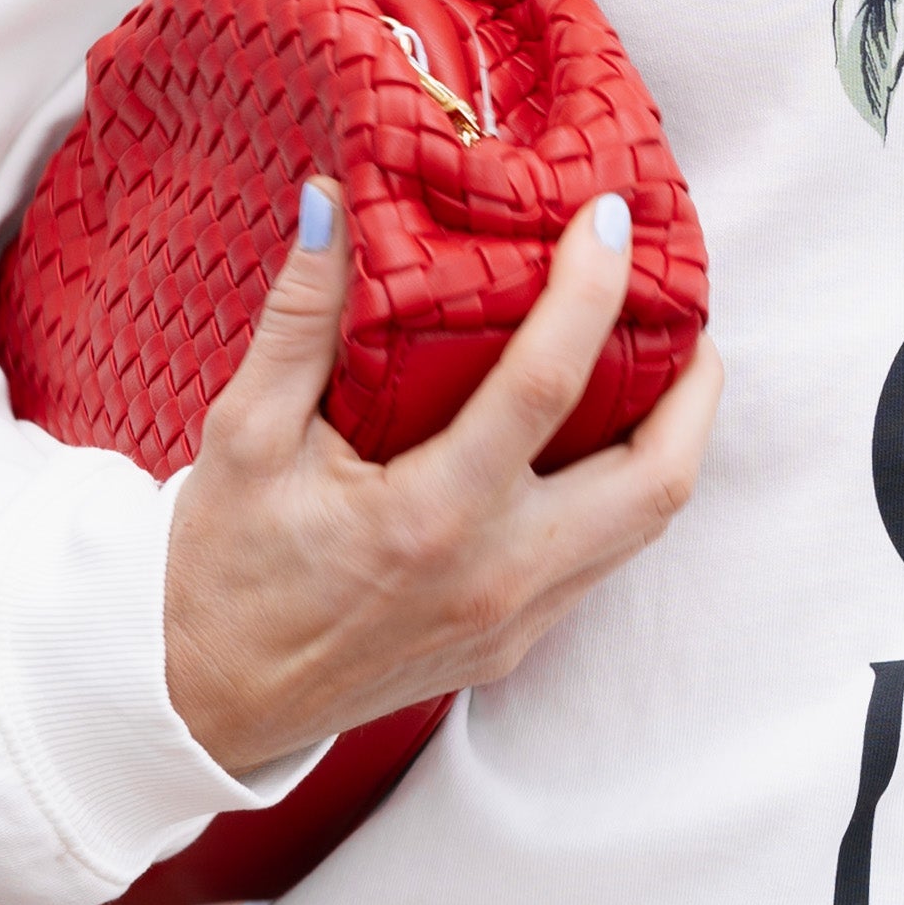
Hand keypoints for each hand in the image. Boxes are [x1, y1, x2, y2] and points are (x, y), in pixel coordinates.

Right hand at [161, 182, 722, 773]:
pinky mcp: (517, 644)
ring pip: (646, 522)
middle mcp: (496, 575)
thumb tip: (329, 202)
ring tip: (663, 356)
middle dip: (695, 381)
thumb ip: (298, 318)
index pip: (546, 386)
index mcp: (429, 519)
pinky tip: (603, 431)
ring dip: (674, 435)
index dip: (591, 291)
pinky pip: (606, 556)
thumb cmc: (221, 567)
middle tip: (684, 301)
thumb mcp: (241, 434)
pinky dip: (626, 485)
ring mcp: (517, 619)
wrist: (208, 702)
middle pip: (656, 476)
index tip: (608, 218)